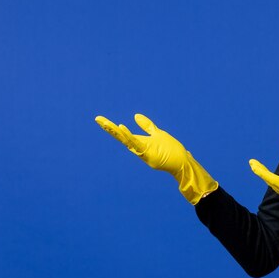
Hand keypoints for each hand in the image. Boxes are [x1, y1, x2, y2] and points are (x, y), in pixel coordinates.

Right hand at [95, 114, 217, 203]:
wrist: (181, 162)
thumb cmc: (170, 150)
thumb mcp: (157, 134)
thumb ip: (147, 125)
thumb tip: (135, 115)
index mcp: (139, 142)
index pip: (122, 133)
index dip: (111, 126)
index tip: (99, 119)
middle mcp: (138, 147)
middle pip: (121, 136)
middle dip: (109, 128)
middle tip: (97, 118)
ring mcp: (142, 152)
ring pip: (126, 140)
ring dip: (115, 131)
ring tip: (105, 122)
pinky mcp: (148, 155)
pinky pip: (136, 144)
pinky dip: (128, 136)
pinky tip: (122, 127)